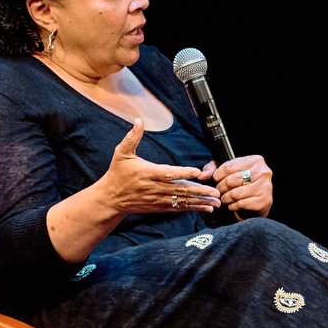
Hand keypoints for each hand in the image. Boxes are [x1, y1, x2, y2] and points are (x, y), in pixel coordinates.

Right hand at [104, 119, 221, 213]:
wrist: (110, 198)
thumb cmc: (117, 174)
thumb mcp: (121, 153)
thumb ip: (132, 138)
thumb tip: (138, 120)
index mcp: (148, 173)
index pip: (168, 173)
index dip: (183, 173)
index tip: (198, 172)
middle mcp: (155, 187)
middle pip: (180, 189)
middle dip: (199, 191)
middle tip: (216, 191)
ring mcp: (158, 198)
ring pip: (182, 200)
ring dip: (200, 201)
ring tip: (216, 201)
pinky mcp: (159, 206)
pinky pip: (179, 208)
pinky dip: (193, 208)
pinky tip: (206, 207)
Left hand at [210, 154, 272, 217]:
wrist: (258, 201)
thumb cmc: (242, 183)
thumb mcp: (228, 171)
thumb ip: (213, 169)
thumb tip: (202, 175)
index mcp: (255, 160)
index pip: (228, 167)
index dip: (217, 176)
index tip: (217, 181)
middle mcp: (263, 172)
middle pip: (231, 181)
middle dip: (221, 188)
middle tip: (220, 192)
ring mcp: (266, 187)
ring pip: (235, 194)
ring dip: (226, 199)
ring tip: (226, 199)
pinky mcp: (265, 201)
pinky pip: (241, 204)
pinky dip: (233, 206)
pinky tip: (234, 205)